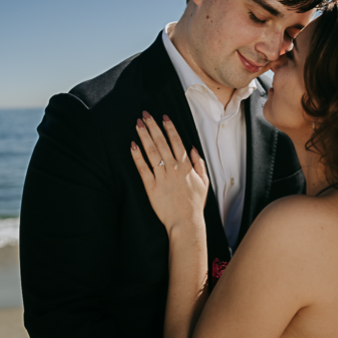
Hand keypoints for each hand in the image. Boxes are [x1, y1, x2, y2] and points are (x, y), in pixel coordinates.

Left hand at [131, 112, 208, 233]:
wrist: (186, 222)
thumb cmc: (195, 204)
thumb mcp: (204, 182)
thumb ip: (198, 164)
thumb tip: (192, 149)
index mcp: (185, 166)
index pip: (176, 141)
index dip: (169, 127)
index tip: (163, 117)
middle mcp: (173, 168)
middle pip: (161, 142)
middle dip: (153, 126)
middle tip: (145, 114)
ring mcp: (161, 177)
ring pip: (151, 152)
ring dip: (144, 136)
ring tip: (138, 124)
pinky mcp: (151, 187)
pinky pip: (143, 169)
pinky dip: (137, 156)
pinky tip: (132, 145)